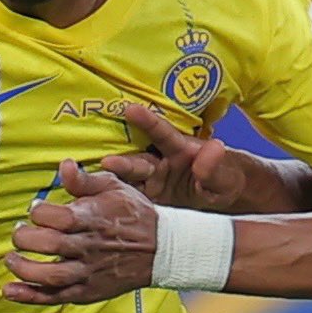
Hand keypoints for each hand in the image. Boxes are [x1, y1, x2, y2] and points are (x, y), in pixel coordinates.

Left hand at [4, 165, 162, 304]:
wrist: (161, 249)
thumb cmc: (133, 213)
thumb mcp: (113, 187)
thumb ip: (84, 180)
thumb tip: (63, 165)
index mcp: (93, 218)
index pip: (56, 216)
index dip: (38, 212)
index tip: (35, 209)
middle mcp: (89, 247)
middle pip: (49, 245)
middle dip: (25, 238)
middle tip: (19, 232)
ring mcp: (89, 272)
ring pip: (51, 276)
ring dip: (24, 269)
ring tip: (11, 260)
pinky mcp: (88, 291)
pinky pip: (56, 297)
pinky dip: (30, 296)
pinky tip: (11, 290)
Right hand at [91, 102, 274, 212]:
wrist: (220, 197)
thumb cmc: (224, 180)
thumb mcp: (225, 176)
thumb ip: (215, 165)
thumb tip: (215, 147)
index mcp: (178, 151)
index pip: (162, 134)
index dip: (147, 121)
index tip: (130, 109)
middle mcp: (158, 163)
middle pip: (137, 161)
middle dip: (122, 163)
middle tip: (107, 164)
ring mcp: (148, 181)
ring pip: (124, 181)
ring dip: (107, 183)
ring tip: (86, 185)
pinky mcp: (142, 199)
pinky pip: (123, 199)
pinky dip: (107, 200)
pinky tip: (89, 203)